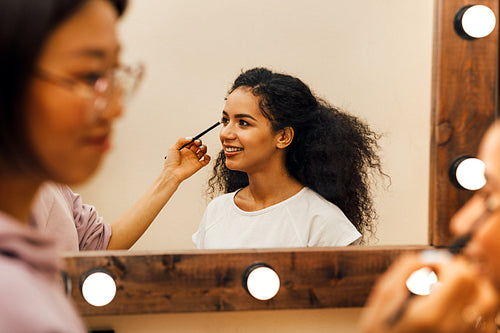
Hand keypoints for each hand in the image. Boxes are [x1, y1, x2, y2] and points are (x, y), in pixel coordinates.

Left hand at [163, 137, 210, 182]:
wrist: (172, 173)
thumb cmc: (171, 162)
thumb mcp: (173, 148)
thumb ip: (181, 140)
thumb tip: (191, 138)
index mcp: (184, 149)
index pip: (192, 142)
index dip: (193, 139)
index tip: (192, 139)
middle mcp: (190, 154)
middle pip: (198, 145)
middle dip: (199, 142)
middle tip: (197, 143)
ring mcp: (194, 159)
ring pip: (203, 151)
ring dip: (204, 148)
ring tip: (200, 148)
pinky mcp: (198, 165)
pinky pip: (206, 160)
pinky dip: (208, 157)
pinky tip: (205, 155)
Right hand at [358, 254, 498, 332]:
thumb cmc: (380, 328)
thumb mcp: (383, 294)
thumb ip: (406, 269)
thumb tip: (431, 257)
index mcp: (428, 316)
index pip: (459, 277)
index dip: (448, 263)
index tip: (435, 265)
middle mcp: (450, 329)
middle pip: (476, 287)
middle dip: (461, 272)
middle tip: (444, 272)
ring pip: (487, 303)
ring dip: (475, 287)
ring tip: (457, 285)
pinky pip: (488, 322)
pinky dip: (480, 307)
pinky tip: (462, 303)